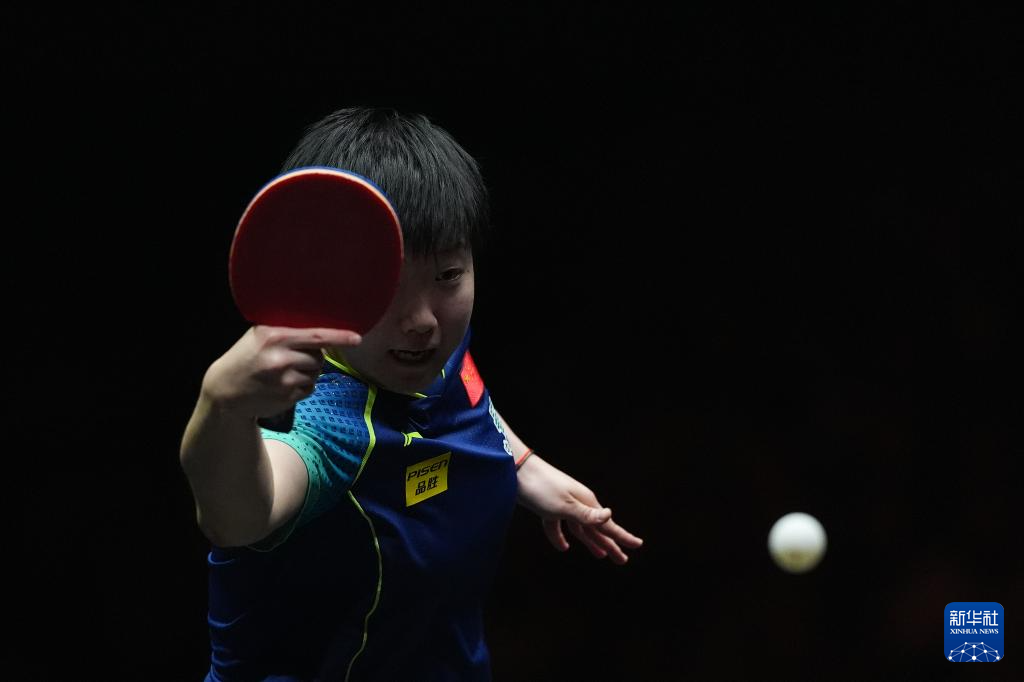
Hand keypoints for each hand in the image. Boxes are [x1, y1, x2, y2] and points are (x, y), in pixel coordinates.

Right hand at [201, 325, 360, 419]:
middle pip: (319, 356)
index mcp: (274, 337)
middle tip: (294, 357)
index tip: (357, 338)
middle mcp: (280, 358)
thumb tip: (322, 325)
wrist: (225, 390)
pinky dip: (302, 386)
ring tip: (286, 371)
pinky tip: (284, 384)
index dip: (339, 337)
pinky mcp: (287, 398)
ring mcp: (284, 380)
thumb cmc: (246, 357)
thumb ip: (287, 329)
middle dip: (313, 357)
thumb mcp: (259, 335)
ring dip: (308, 372)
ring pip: (316, 373)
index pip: (315, 335)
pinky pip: (309, 389)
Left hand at [516, 454, 642, 563]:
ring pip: (580, 529)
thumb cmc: (541, 488)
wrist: (516, 469)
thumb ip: (586, 515)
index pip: (608, 525)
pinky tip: (563, 547)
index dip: (623, 537)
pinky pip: (559, 526)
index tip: (639, 545)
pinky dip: (561, 537)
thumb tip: (610, 515)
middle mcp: (578, 503)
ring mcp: (563, 504)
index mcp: (586, 503)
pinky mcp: (548, 507)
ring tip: (601, 556)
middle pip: (597, 529)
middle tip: (623, 561)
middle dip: (610, 544)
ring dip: (590, 542)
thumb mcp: (564, 505)